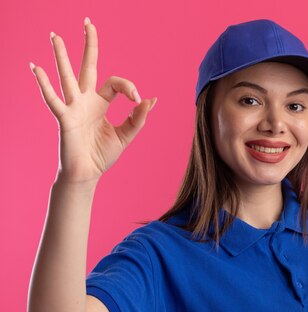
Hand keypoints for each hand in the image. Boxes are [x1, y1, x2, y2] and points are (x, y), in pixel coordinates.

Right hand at [30, 18, 156, 184]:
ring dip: (61, 56)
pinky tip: (36, 68)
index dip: (128, 86)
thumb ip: (138, 118)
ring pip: (67, 76)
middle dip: (89, 45)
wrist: (87, 173)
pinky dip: (44, 84)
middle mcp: (85, 100)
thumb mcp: (126, 135)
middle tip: (87, 22)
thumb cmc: (102, 154)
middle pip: (88, 66)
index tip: (138, 99)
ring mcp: (73, 107)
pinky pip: (53, 99)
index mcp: (101, 103)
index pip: (115, 83)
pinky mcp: (65, 118)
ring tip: (54, 36)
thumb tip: (152, 100)